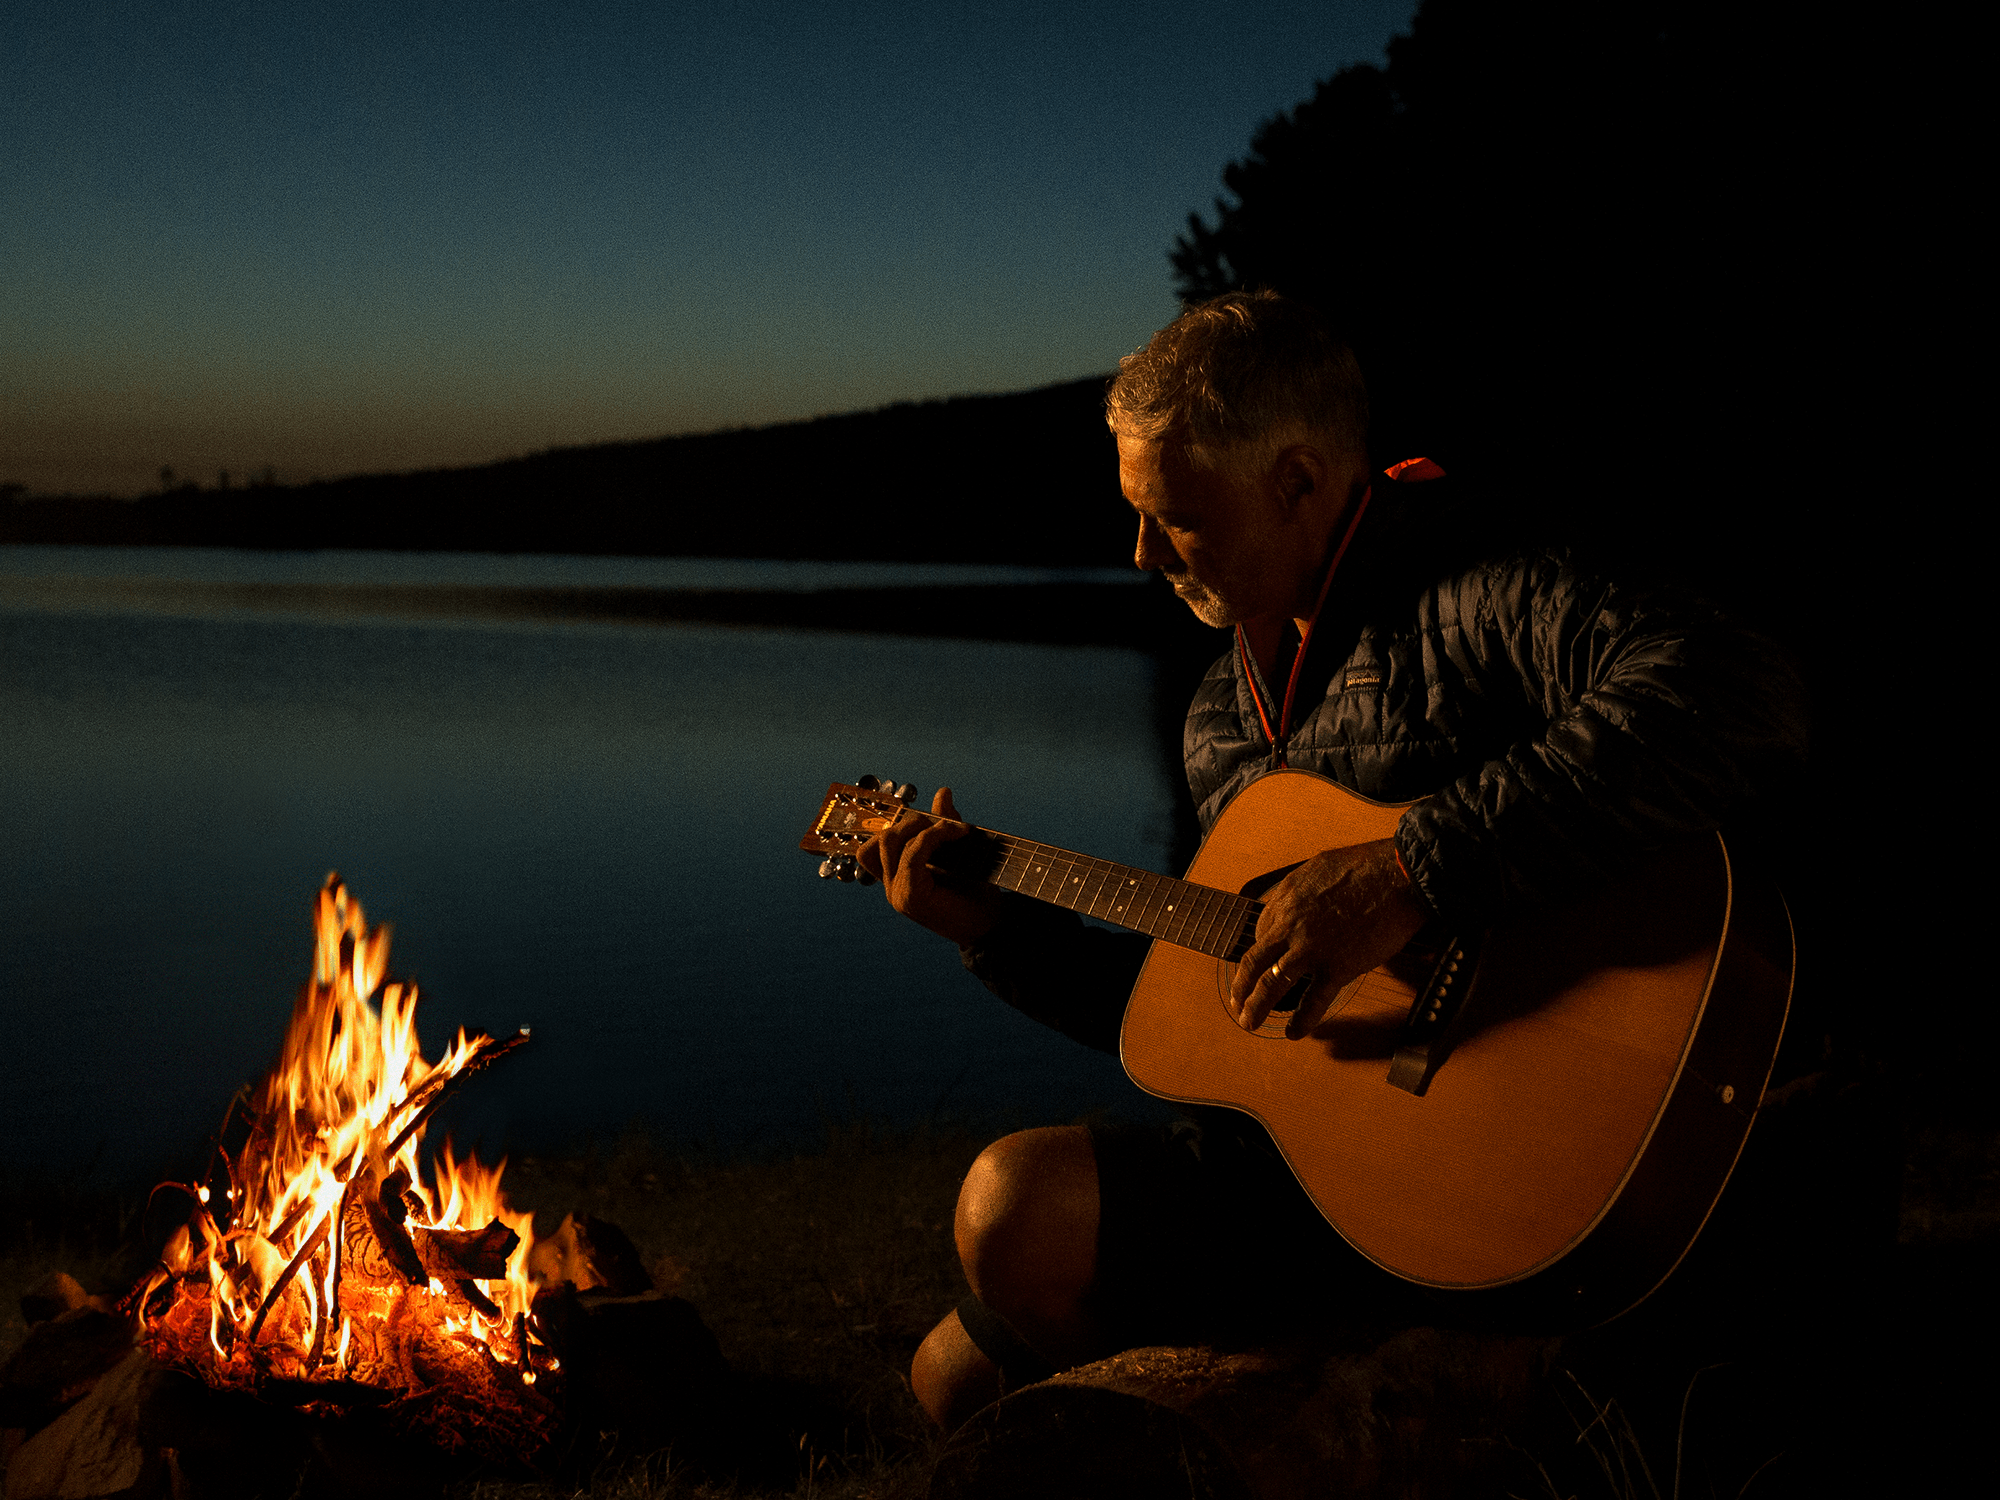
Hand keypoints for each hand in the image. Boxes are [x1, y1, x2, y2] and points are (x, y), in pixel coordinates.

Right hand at [857, 787, 1006, 946]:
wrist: (992, 924)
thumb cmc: (975, 891)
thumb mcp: (958, 851)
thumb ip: (944, 824)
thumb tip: (942, 792)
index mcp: (897, 878)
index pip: (873, 846)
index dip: (897, 825)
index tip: (931, 819)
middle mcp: (892, 887)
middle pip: (883, 838)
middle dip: (914, 821)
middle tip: (949, 824)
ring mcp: (897, 894)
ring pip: (893, 842)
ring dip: (924, 827)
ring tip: (955, 830)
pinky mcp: (910, 897)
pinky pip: (912, 855)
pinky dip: (933, 837)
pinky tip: (956, 834)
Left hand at [1228, 839, 1429, 1039]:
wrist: (1398, 876)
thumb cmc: (1367, 865)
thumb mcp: (1318, 867)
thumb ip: (1300, 888)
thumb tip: (1294, 899)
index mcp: (1286, 899)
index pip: (1261, 930)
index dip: (1260, 950)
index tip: (1263, 961)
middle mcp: (1291, 926)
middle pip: (1253, 962)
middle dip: (1240, 986)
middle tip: (1236, 1001)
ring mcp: (1311, 949)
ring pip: (1271, 984)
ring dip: (1256, 1007)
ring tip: (1249, 1022)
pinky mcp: (1338, 967)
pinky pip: (1314, 1002)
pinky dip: (1302, 1022)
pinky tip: (1294, 1033)